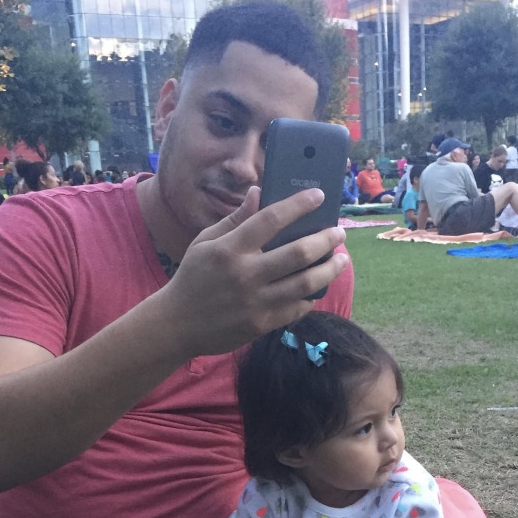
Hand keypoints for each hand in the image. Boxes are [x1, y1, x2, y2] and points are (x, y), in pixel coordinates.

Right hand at [162, 187, 347, 358]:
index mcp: (230, 249)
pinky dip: (311, 297)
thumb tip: (259, 193)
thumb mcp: (205, 242)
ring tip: (340, 260)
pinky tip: (317, 288)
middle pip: (298, 253)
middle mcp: (245, 274)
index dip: (299, 205)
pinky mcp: (261, 324)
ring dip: (329, 270)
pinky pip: (296, 309)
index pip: (271, 219)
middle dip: (326, 240)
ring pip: (305, 283)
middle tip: (339, 233)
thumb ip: (235, 220)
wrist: (177, 324)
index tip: (319, 196)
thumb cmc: (193, 278)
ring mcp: (255, 302)